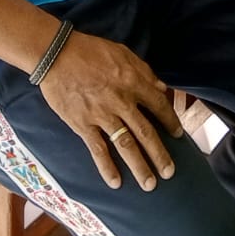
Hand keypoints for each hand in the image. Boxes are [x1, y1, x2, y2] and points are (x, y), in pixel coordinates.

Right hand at [37, 31, 181, 190]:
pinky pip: (98, 149)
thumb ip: (144, 71)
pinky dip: (107, 167)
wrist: (56, 54)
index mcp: (132, 81)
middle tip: (170, 172)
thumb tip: (161, 88)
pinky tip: (116, 182)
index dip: (170, 121)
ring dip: (139, 166)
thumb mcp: (122, 52)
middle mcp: (121, 101)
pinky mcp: (83, 124)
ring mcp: (102, 115)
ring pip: (126, 145)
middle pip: (146, 132)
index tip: (178, 135)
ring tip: (150, 184)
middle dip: (160, 154)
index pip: (159, 106)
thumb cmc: (90, 50)